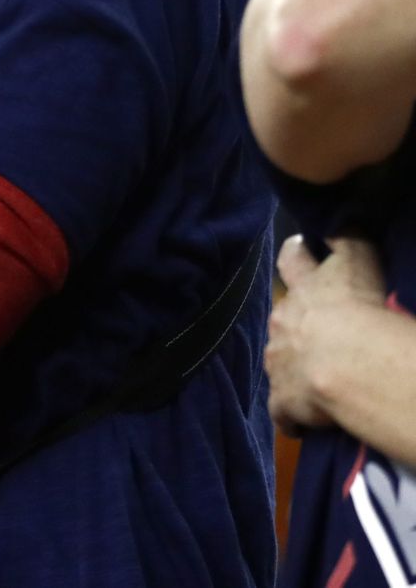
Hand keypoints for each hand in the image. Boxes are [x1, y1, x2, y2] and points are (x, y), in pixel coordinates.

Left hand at [266, 235, 385, 435]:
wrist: (350, 364)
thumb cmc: (365, 309)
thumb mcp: (360, 264)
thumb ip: (349, 240)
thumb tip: (342, 218)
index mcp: (307, 287)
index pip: (294, 258)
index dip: (296, 251)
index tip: (297, 247)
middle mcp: (284, 319)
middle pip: (282, 311)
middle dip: (293, 316)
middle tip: (315, 326)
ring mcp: (279, 361)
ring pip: (278, 358)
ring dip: (293, 364)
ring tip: (318, 376)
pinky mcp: (283, 400)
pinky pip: (284, 412)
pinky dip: (292, 416)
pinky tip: (304, 424)